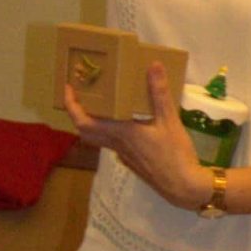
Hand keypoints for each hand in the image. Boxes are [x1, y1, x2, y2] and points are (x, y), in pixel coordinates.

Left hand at [64, 61, 208, 211]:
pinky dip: (110, 131)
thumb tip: (152, 65)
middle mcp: (116, 144)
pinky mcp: (131, 161)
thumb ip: (159, 92)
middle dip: (77, 113)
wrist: (182, 186)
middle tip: (81, 96)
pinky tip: (126, 123)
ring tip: (102, 106)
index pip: (84, 121)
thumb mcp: (170, 120)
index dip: (71, 105)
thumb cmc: (175, 153)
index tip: (68, 88)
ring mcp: (123, 155)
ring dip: (92, 122)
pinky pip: (112, 144)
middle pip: (85, 131)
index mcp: (120, 132)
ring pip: (98, 138)